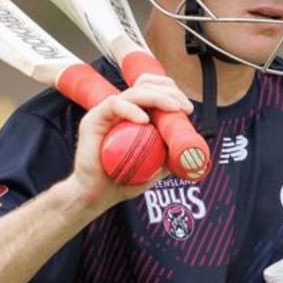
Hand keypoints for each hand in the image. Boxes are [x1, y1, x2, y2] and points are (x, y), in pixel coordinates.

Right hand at [73, 76, 191, 205]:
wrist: (95, 196)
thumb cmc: (121, 183)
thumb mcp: (154, 169)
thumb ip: (168, 156)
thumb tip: (189, 149)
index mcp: (132, 116)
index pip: (152, 91)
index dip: (171, 93)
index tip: (188, 109)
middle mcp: (119, 110)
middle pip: (144, 86)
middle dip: (169, 92)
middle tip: (184, 107)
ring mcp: (106, 113)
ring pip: (133, 93)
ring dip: (157, 97)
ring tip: (173, 109)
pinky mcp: (93, 120)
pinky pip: (114, 105)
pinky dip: (131, 110)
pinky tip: (145, 120)